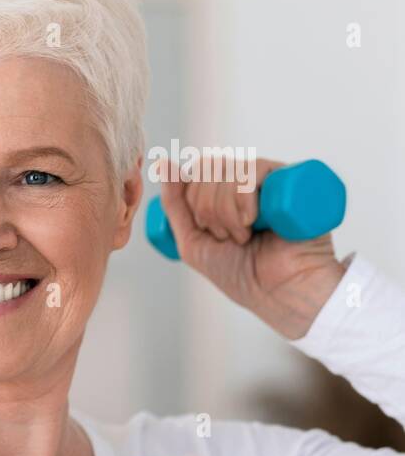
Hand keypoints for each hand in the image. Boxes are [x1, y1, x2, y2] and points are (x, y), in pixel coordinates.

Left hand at [156, 157, 346, 338]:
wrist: (280, 292)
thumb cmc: (240, 273)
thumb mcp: (192, 241)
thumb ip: (174, 204)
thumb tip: (164, 163)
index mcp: (224, 192)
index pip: (195, 172)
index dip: (193, 201)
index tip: (208, 233)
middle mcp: (246, 181)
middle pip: (207, 168)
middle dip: (208, 210)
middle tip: (227, 238)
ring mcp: (268, 179)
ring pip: (227, 170)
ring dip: (225, 211)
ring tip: (244, 236)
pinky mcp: (290, 179)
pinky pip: (253, 168)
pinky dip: (243, 198)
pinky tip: (253, 221)